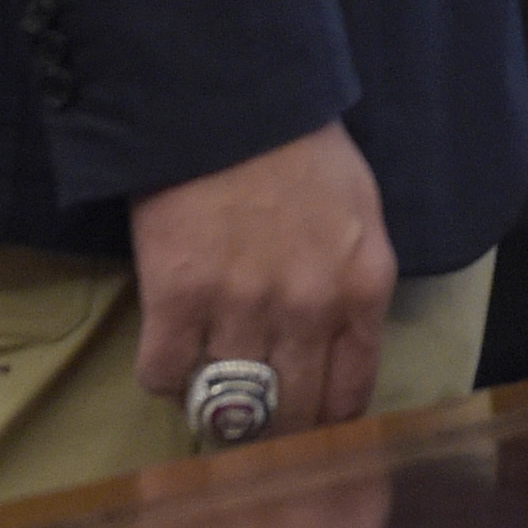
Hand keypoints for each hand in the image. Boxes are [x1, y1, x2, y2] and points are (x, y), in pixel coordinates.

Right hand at [128, 121, 398, 434]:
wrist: (233, 99)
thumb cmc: (302, 149)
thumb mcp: (359, 214)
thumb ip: (354, 283)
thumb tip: (337, 345)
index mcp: (363, 287)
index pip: (350, 394)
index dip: (323, 420)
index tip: (303, 421)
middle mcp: (310, 308)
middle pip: (292, 413)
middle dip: (272, 428)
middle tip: (250, 420)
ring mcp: (243, 306)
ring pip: (230, 404)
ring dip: (215, 405)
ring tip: (206, 386)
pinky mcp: (179, 298)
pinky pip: (165, 376)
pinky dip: (164, 376)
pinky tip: (170, 351)